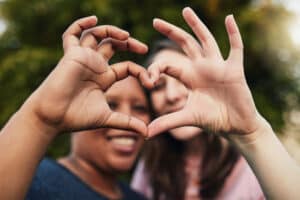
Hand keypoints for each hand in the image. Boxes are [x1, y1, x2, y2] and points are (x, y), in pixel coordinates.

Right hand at [21, 16, 150, 136]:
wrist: (53, 118)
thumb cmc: (77, 118)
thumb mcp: (108, 118)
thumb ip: (127, 123)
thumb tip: (148, 134)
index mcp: (104, 78)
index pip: (127, 67)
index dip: (141, 72)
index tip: (151, 83)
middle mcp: (95, 65)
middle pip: (114, 46)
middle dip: (129, 43)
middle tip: (144, 49)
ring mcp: (83, 58)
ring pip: (97, 36)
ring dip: (112, 31)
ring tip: (126, 36)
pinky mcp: (71, 55)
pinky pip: (72, 34)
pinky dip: (81, 24)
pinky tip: (93, 19)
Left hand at [147, 7, 264, 137]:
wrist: (236, 127)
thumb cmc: (213, 120)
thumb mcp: (188, 118)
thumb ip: (167, 122)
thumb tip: (145, 133)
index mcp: (190, 78)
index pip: (169, 65)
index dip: (157, 68)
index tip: (149, 79)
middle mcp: (202, 68)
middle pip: (185, 45)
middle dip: (171, 32)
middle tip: (155, 21)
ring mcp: (219, 66)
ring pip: (206, 41)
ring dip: (196, 25)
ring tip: (185, 10)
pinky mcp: (235, 70)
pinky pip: (235, 47)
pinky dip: (233, 33)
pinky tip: (229, 18)